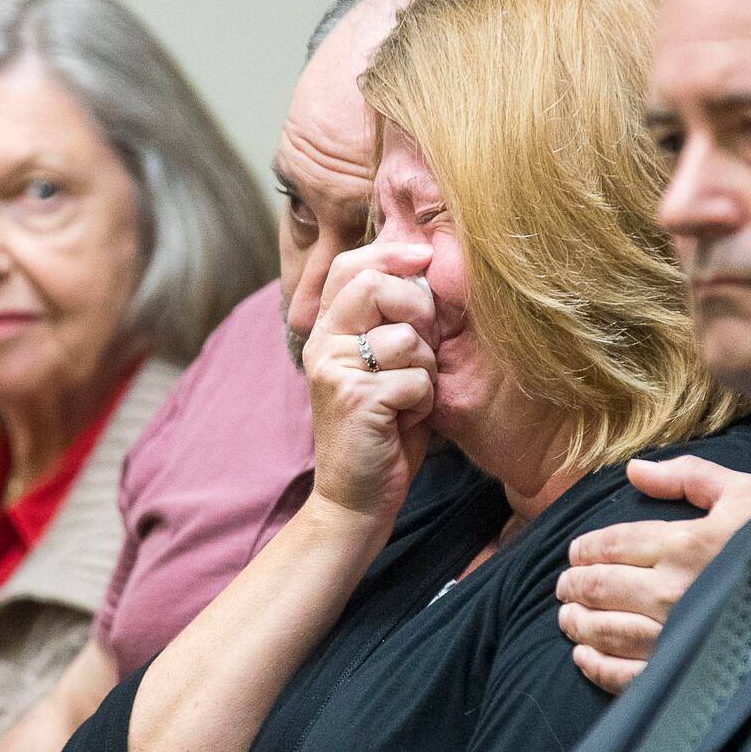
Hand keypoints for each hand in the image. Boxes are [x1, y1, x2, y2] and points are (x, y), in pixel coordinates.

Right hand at [304, 242, 438, 525]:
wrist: (356, 499)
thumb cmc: (382, 431)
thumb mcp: (385, 366)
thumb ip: (396, 322)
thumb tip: (427, 270)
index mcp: (327, 332)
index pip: (351, 266)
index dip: (391, 253)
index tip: (425, 257)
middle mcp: (323, 345)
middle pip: (375, 285)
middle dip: (418, 309)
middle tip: (424, 346)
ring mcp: (334, 371)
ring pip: (407, 339)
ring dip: (426, 371)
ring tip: (409, 398)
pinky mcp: (355, 399)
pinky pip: (417, 379)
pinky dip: (424, 403)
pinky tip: (405, 421)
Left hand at [559, 455, 750, 693]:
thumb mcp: (743, 492)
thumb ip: (687, 475)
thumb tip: (634, 471)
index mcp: (685, 544)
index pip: (612, 545)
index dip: (585, 549)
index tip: (576, 553)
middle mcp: (673, 591)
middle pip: (601, 588)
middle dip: (574, 585)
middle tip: (565, 585)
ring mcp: (674, 636)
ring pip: (605, 630)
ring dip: (578, 623)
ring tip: (568, 617)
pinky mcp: (680, 672)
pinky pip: (626, 676)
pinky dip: (596, 667)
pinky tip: (583, 657)